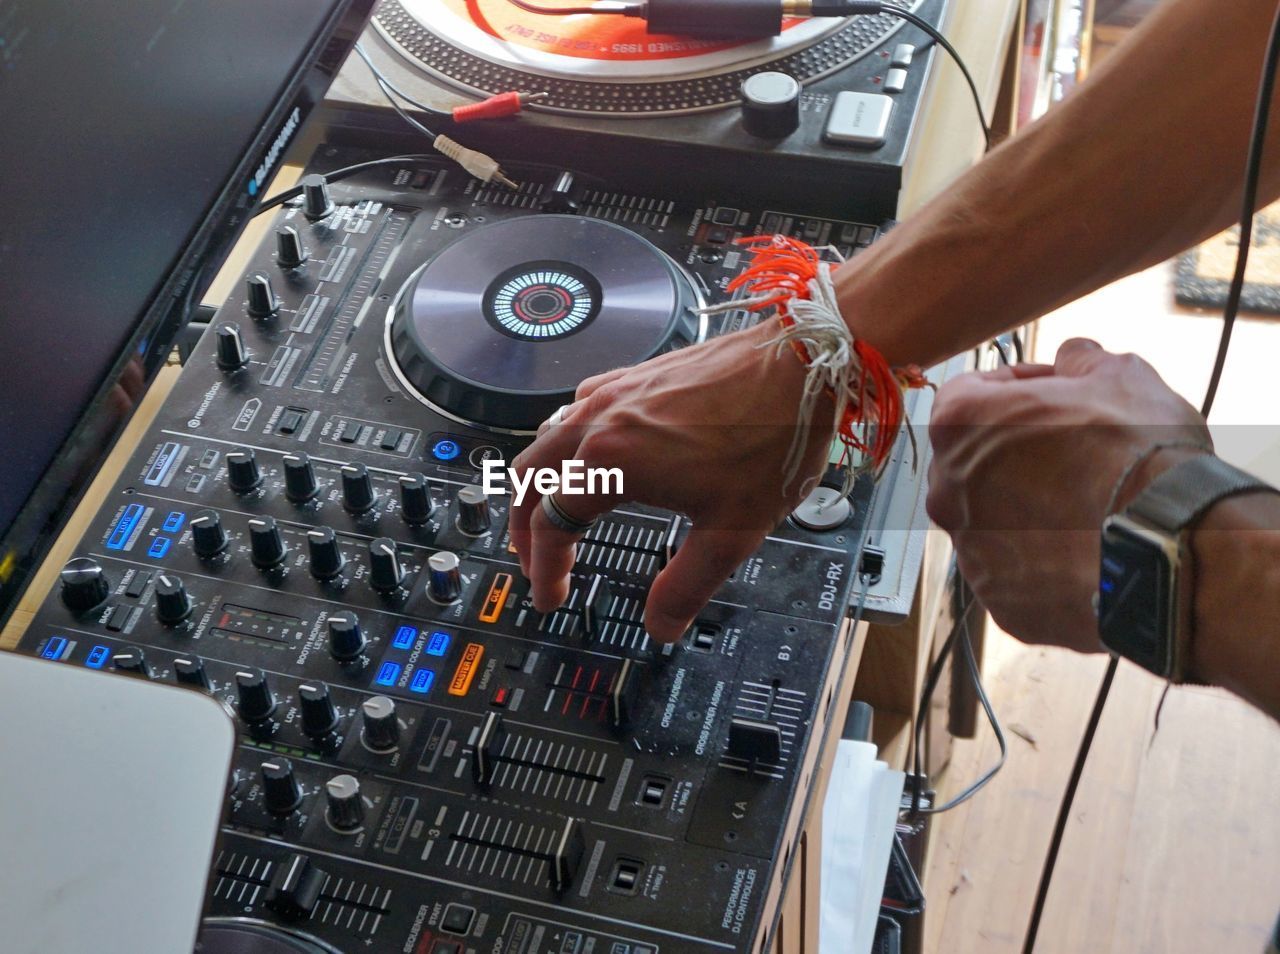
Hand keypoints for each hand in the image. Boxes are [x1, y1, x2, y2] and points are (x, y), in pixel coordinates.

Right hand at [508, 319, 834, 642]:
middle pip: (528, 475)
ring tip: (549, 510)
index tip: (551, 595)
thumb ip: (686, 585)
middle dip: (521, 523)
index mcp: (611, 462)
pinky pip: (577, 409)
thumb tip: (662, 624)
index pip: (550, 523)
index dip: (544, 568)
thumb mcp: (731, 532)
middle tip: (530, 558)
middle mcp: (601, 420)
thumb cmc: (772, 436)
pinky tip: (590, 451)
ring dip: (539, 480)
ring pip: (547, 437)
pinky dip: (565, 442)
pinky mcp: (636, 375)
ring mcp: (616, 392)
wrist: (803, 364)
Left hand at [926, 338, 1209, 651]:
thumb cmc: (1136, 458)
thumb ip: (1082, 361)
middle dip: (1019, 452)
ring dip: (1029, 509)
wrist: (1165, 549)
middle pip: (975, 461)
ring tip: (1088, 507)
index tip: (1055, 392)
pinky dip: (1044, 561)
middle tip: (1075, 452)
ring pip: (993, 520)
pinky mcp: (998, 601)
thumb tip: (1074, 358)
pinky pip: (1016, 572)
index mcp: (960, 423)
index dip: (1019, 386)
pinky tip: (1087, 550)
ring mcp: (970, 551)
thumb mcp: (1121, 377)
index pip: (973, 391)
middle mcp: (947, 489)